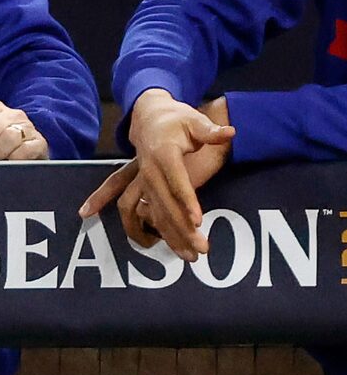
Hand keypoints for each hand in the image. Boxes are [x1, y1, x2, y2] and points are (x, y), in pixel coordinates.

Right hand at [78, 91, 234, 255]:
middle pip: (165, 205)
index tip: (198, 219)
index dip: (186, 201)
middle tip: (201, 249)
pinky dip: (159, 234)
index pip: (176, 181)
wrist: (148, 117)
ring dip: (171, 237)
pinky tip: (174, 249)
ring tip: (191, 257)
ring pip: (155, 216)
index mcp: (162, 154)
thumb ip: (210, 130)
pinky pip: (148, 216)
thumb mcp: (193, 120)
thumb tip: (230, 133)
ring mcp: (145, 183)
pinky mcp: (144, 191)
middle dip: (182, 228)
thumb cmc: (176, 119)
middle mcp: (149, 172)